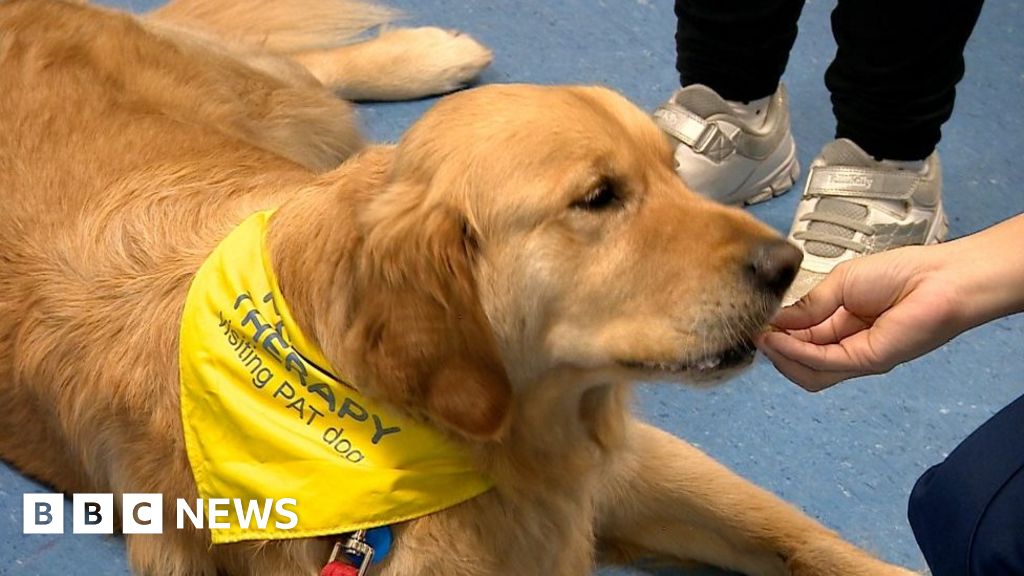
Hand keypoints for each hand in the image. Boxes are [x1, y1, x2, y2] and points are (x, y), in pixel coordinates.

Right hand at [755, 245, 965, 391]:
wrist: (940, 278)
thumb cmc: (899, 273)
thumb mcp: (841, 283)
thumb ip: (809, 305)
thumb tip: (776, 321)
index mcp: (841, 327)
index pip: (801, 341)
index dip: (776, 335)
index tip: (755, 323)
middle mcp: (847, 347)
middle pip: (800, 363)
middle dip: (775, 350)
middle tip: (754, 332)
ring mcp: (856, 358)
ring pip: (808, 372)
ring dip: (781, 357)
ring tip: (762, 337)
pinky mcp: (866, 361)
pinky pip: (822, 363)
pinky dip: (795, 353)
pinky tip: (777, 339)